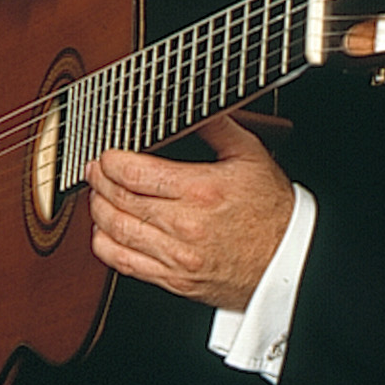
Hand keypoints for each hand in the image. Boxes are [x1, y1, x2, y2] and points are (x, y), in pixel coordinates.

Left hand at [88, 111, 295, 312]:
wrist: (290, 261)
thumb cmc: (272, 211)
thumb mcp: (250, 156)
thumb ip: (216, 126)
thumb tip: (191, 104)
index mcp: (200, 191)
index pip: (134, 174)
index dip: (109, 161)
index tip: (105, 154)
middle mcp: (184, 226)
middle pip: (119, 200)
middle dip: (98, 181)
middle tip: (94, 169)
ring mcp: (177, 257)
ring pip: (116, 231)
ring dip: (98, 210)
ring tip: (98, 195)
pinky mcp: (175, 280)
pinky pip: (124, 264)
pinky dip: (105, 245)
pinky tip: (106, 230)